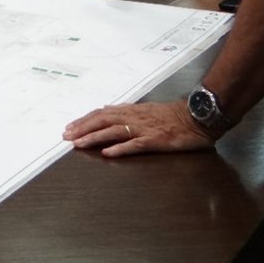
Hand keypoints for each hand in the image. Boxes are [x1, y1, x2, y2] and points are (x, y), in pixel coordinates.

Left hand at [63, 101, 216, 156]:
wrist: (197, 116)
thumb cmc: (172, 115)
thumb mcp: (145, 109)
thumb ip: (126, 111)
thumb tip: (106, 110)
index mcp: (130, 111)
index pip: (101, 114)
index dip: (84, 120)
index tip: (69, 127)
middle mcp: (133, 117)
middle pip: (102, 120)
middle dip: (82, 128)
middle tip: (66, 137)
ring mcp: (144, 129)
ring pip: (113, 131)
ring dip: (94, 137)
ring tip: (79, 144)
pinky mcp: (156, 140)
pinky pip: (135, 144)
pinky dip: (120, 148)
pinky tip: (107, 153)